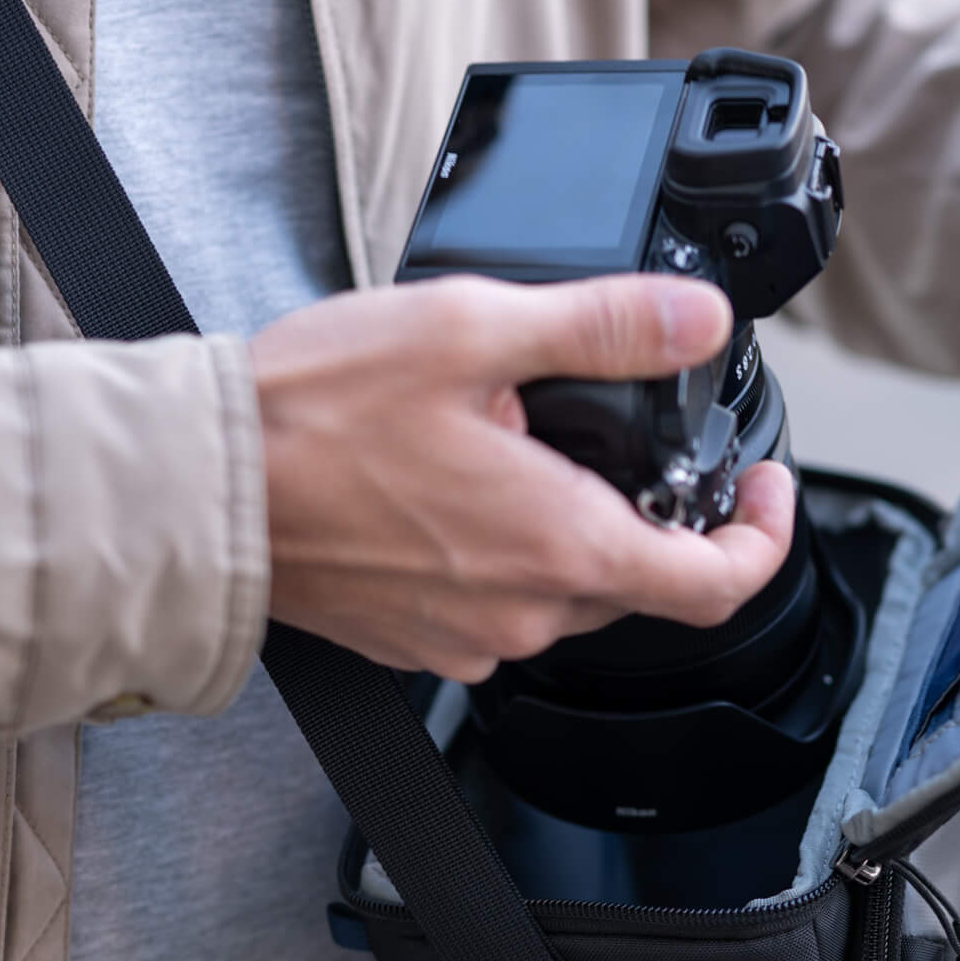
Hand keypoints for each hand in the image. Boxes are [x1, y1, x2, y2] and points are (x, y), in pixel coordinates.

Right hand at [249, 275, 795, 681]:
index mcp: (560, 547)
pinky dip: (505, 550)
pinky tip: (457, 487)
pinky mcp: (415, 640)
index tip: (764, 486)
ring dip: (570, 524)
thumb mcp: (471, 331)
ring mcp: (465, 637)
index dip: (764, 534)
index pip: (718, 582)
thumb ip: (603, 325)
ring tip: (521, 443)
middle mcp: (522, 614)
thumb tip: (698, 319)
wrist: (194, 489)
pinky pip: (496, 604)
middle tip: (626, 433)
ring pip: (566, 590)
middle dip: (653, 508)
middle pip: (641, 579)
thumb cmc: (310, 417)